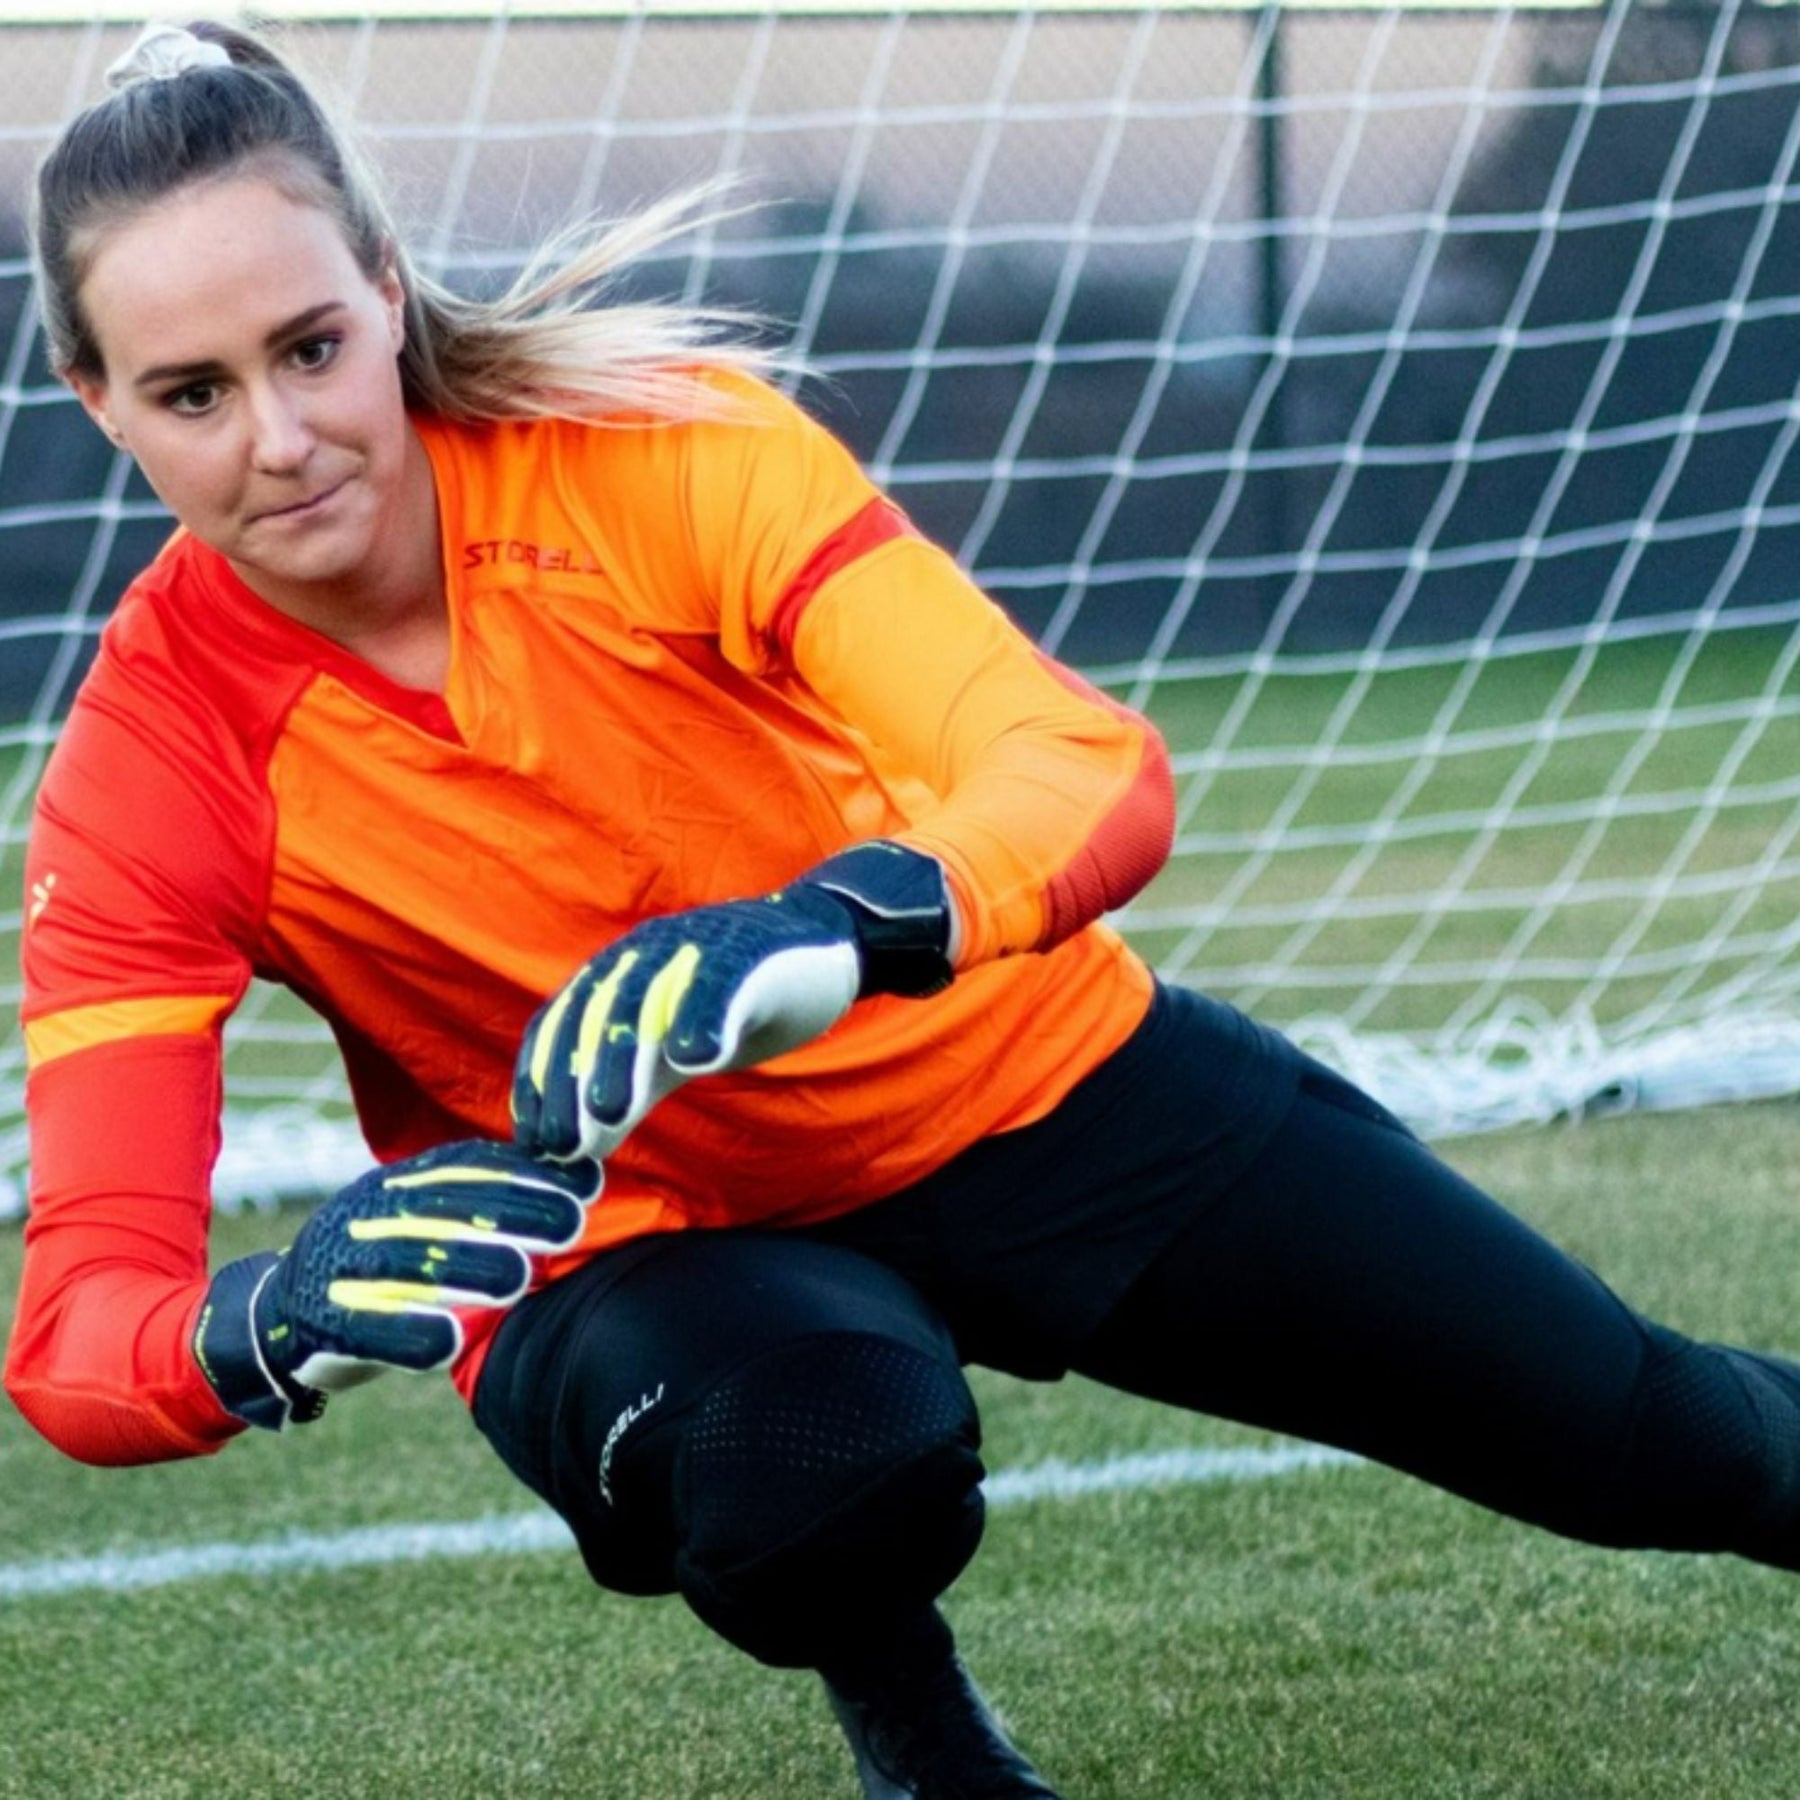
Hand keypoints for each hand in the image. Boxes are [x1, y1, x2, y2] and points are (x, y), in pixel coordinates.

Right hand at [193, 1139, 600, 1430]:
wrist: (279, 1321)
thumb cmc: (386, 1273)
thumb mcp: (430, 1227)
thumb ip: (488, 1210)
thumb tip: (583, 1189)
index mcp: (397, 1182)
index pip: (467, 1167)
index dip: (527, 1174)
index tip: (584, 1186)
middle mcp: (366, 1212)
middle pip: (444, 1209)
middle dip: (512, 1214)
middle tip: (570, 1227)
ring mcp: (337, 1264)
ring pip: (407, 1262)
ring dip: (467, 1269)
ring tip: (519, 1278)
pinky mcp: (318, 1320)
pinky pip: (365, 1326)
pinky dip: (409, 1334)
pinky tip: (451, 1343)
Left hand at [513, 840, 953, 1160]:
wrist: (817, 942)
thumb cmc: (736, 1002)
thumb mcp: (672, 1049)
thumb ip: (631, 1088)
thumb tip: (576, 1150)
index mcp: (616, 976)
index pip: (561, 1028)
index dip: (544, 1083)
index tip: (538, 1141)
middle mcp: (642, 956)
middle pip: (593, 1019)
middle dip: (573, 1083)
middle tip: (565, 1143)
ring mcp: (692, 948)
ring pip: (645, 1002)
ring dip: (622, 1058)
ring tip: (611, 1112)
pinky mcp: (746, 950)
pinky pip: (718, 982)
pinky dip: (703, 1018)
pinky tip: (696, 1059)